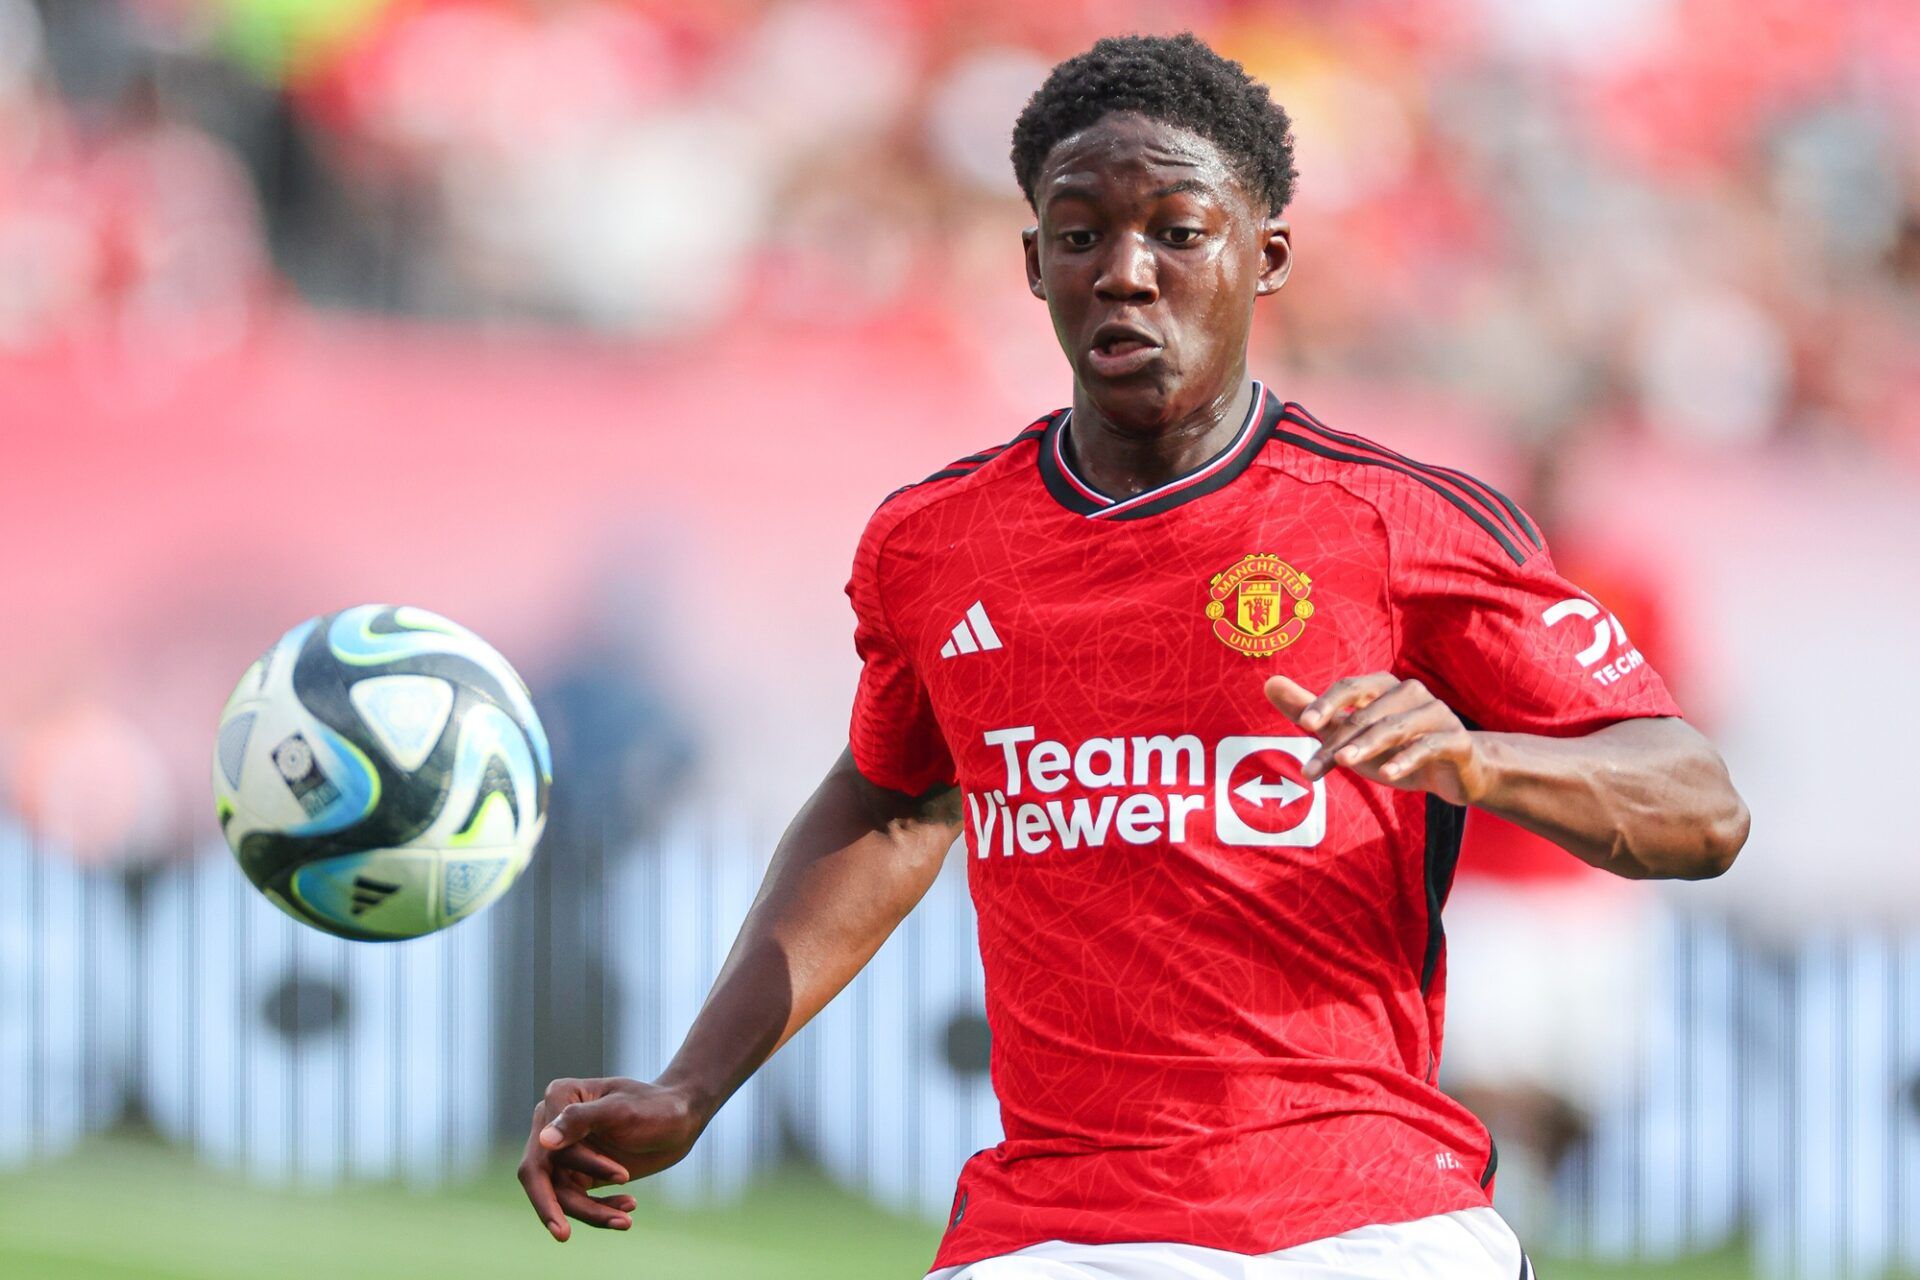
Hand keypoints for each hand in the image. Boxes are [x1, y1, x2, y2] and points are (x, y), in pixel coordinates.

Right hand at [517, 1076, 707, 1241]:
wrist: (681, 1120)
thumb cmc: (654, 1107)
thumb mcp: (620, 1111)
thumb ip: (579, 1121)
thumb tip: (543, 1141)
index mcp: (558, 1098)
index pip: (549, 1143)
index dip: (581, 1164)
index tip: (622, 1175)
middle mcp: (553, 1125)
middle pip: (540, 1175)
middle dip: (552, 1208)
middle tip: (563, 1236)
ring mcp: (565, 1152)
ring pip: (561, 1194)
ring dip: (591, 1211)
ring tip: (625, 1222)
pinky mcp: (580, 1173)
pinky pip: (578, 1201)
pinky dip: (600, 1210)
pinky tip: (628, 1208)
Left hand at [1264, 673, 1489, 806]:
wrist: (1455, 773)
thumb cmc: (1395, 749)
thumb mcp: (1349, 733)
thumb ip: (1312, 711)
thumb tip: (1268, 683)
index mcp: (1384, 686)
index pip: (1349, 688)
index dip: (1326, 704)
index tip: (1304, 724)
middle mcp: (1410, 693)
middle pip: (1366, 714)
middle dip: (1337, 741)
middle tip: (1311, 769)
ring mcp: (1436, 714)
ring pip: (1395, 727)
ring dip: (1367, 746)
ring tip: (1344, 763)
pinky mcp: (1456, 739)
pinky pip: (1429, 745)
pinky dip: (1408, 759)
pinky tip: (1390, 775)